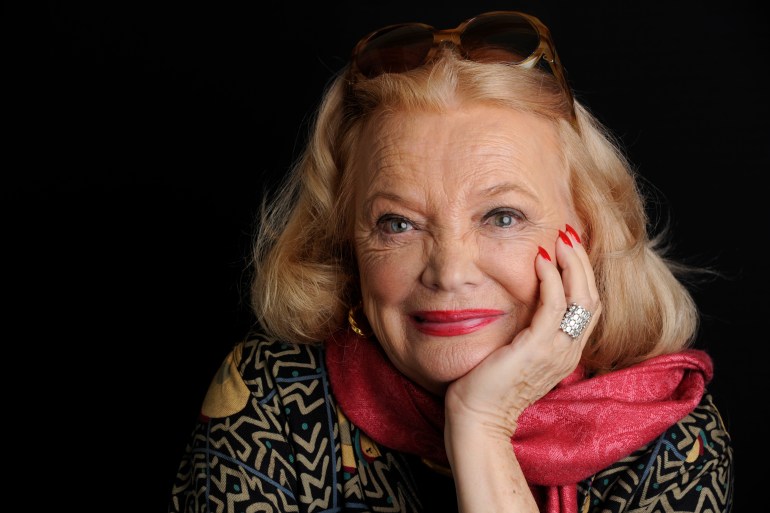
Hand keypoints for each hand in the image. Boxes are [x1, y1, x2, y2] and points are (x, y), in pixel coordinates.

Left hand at [445, 225, 601, 439]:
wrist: (477, 416)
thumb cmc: (488, 385)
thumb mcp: (516, 353)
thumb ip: (528, 331)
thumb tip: (523, 303)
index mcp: (566, 351)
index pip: (588, 306)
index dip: (582, 274)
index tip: (568, 248)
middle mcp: (569, 351)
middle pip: (592, 297)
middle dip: (582, 261)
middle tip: (567, 233)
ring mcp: (557, 350)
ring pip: (582, 298)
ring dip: (571, 263)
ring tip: (558, 239)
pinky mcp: (538, 348)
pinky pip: (554, 306)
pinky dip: (550, 279)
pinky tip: (539, 260)